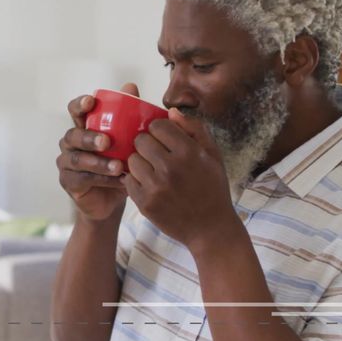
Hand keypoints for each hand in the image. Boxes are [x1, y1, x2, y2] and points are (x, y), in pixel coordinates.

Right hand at [57, 83, 137, 221]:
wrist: (112, 199)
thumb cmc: (118, 164)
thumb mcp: (127, 141)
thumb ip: (128, 114)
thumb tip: (130, 86)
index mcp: (83, 127)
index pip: (75, 111)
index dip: (79, 105)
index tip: (90, 102)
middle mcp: (71, 143)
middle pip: (73, 135)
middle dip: (89, 137)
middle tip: (107, 142)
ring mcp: (67, 163)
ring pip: (77, 159)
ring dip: (98, 162)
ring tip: (118, 167)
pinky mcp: (69, 182)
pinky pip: (82, 179)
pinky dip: (102, 180)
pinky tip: (120, 181)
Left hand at [122, 108, 241, 251]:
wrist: (210, 228)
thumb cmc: (213, 188)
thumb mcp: (213, 155)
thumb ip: (194, 129)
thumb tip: (171, 112)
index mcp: (188, 152)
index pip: (157, 126)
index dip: (158, 130)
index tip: (163, 139)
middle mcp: (170, 167)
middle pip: (141, 141)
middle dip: (146, 145)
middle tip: (155, 155)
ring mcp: (156, 187)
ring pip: (131, 160)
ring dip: (139, 163)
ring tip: (151, 170)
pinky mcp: (145, 203)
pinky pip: (128, 181)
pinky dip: (135, 181)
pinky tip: (148, 185)